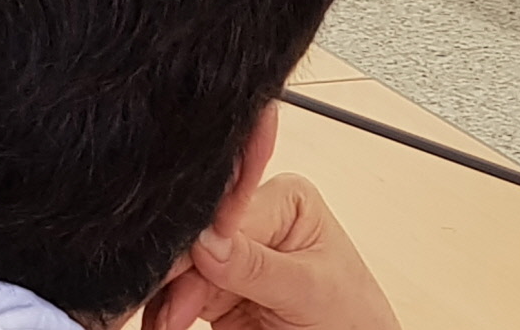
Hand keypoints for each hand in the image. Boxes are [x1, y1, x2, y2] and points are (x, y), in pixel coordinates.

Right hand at [144, 175, 399, 329]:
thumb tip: (207, 239)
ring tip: (166, 321)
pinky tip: (166, 319)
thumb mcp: (309, 289)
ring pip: (183, 269)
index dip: (199, 239)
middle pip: (198, 239)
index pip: (227, 214)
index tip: (180, 262)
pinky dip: (169, 309)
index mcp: (285, 201)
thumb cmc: (354, 318)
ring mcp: (234, 259)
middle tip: (168, 306)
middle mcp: (255, 223)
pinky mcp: (220, 292)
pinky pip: (182, 295)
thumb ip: (257, 265)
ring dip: (168, 296)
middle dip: (177, 272)